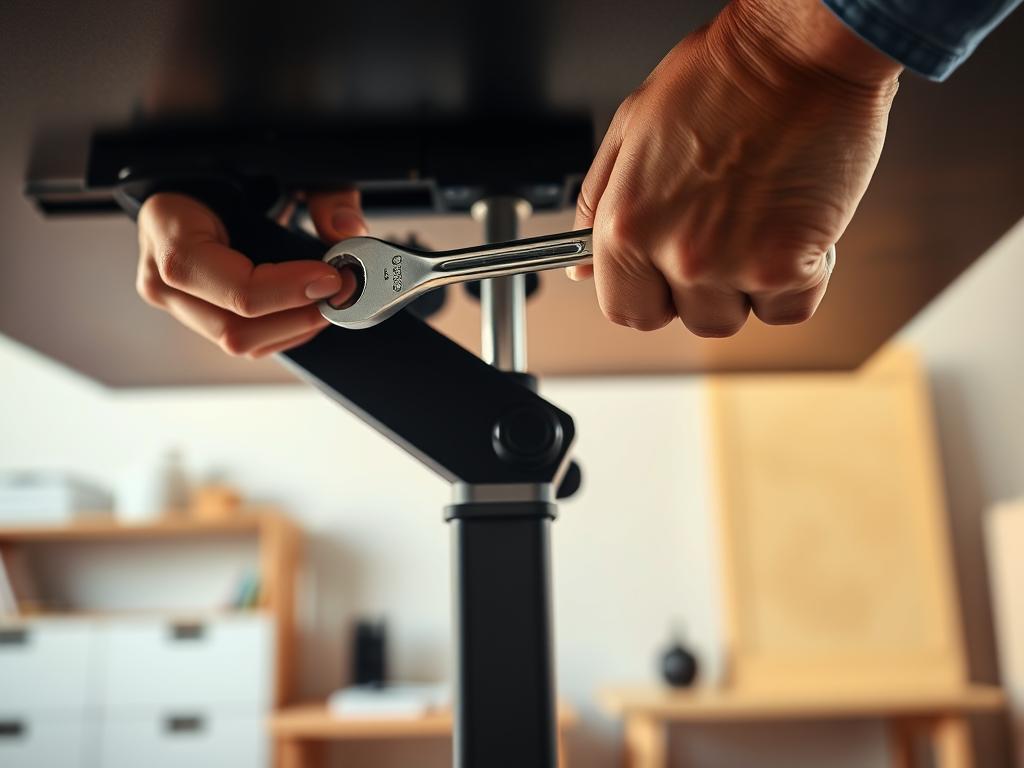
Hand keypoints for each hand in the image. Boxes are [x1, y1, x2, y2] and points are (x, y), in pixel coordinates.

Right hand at [136, 190, 365, 356]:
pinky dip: (285, 331)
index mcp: (168, 225)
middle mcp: (160, 274)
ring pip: (241, 341)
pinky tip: (308, 308)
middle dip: (298, 315)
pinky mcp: (198, 319)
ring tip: (329, 300)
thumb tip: (346, 231)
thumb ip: (325, 195)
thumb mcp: (286, 168)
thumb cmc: (238, 175)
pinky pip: (246, 341)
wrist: (205, 187)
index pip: (224, 281)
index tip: (329, 277)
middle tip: (341, 293)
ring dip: (295, 328)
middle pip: (234, 326)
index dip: (284, 288)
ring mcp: (175, 304)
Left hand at [571, 0, 902, 335]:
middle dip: (701, 291)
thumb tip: (583, 267)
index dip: (648, 294)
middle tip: (720, 237)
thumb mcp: (630, 129)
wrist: (800, 51)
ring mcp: (733, 263)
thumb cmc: (722, 76)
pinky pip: (790, 309)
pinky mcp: (790, 264)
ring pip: (735, 319)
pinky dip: (798, 281)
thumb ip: (598, 205)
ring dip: (748, 287)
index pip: (625, 308)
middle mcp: (676, 252)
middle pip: (684, 320)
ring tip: (756, 226)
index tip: (663, 279)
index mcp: (626, 224)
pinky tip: (792, 231)